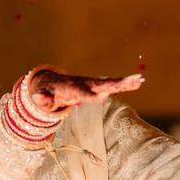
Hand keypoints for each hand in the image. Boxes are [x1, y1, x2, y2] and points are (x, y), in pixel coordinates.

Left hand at [28, 68, 143, 115]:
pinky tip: (138, 83)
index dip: (91, 95)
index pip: (83, 93)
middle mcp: (85, 84)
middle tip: (131, 80)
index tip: (103, 96)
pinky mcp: (97, 87)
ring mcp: (92, 84)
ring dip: (125, 82)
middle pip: (102, 84)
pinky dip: (125, 84)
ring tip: (140, 80)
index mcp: (72, 88)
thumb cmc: (46, 91)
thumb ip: (42, 98)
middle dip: (116, 83)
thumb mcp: (41, 95)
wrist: (51, 82)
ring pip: (110, 83)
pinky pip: (113, 86)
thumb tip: (39, 99)